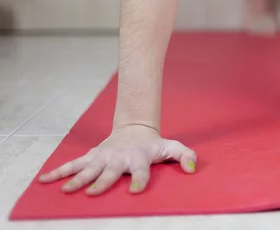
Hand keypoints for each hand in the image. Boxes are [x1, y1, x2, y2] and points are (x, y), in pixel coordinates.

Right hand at [38, 124, 196, 194]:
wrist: (134, 130)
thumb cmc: (153, 144)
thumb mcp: (172, 147)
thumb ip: (185, 155)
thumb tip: (192, 168)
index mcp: (138, 158)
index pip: (141, 171)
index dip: (140, 180)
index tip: (136, 190)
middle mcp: (118, 158)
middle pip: (109, 172)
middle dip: (101, 182)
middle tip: (91, 193)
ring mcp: (103, 157)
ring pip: (88, 169)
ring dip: (76, 179)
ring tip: (67, 191)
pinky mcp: (91, 157)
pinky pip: (73, 164)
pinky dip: (58, 171)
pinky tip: (44, 180)